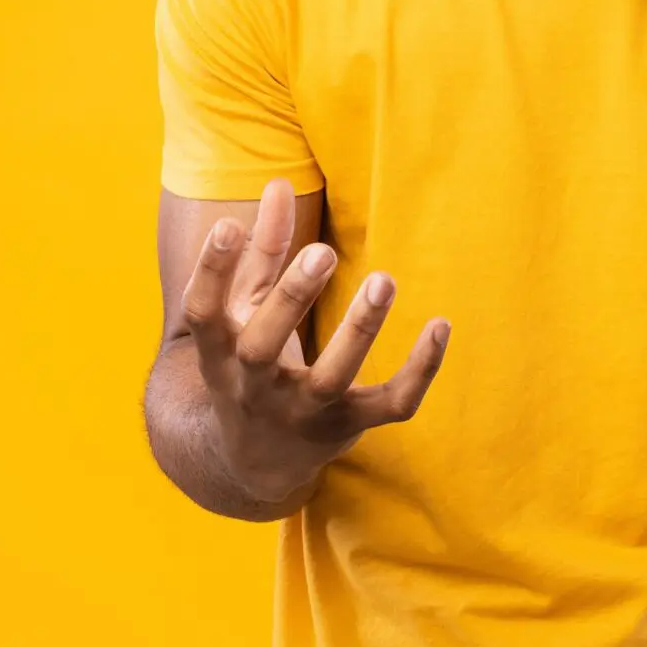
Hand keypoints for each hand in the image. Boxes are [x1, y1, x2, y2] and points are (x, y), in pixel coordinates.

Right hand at [182, 181, 449, 504]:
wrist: (256, 463)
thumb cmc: (251, 364)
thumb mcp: (244, 313)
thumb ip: (262, 251)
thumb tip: (276, 183)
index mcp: (221, 353)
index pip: (205, 313)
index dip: (211, 271)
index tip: (227, 225)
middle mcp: (255, 388)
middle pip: (263, 348)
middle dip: (291, 299)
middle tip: (324, 251)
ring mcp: (303, 413)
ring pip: (331, 379)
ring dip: (359, 330)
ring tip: (383, 280)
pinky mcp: (349, 427)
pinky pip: (391, 404)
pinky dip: (419, 370)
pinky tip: (441, 325)